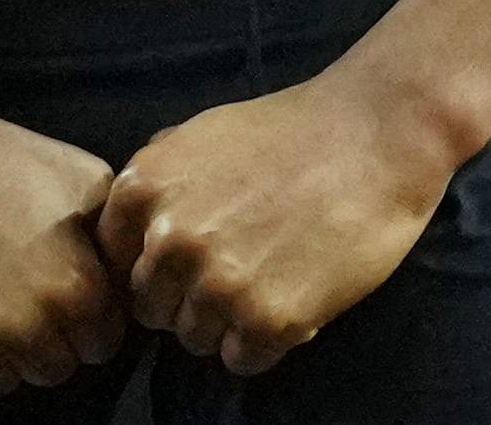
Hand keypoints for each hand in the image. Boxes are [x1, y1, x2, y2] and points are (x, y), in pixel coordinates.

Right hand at [0, 82, 125, 390]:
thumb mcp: (78, 176)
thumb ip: (112, 242)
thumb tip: (131, 284)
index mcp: (72, 293)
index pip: (99, 347)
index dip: (79, 317)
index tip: (50, 285)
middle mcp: (22, 333)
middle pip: (48, 371)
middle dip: (36, 337)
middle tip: (3, 284)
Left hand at [99, 63, 461, 376]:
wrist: (374, 136)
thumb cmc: (291, 129)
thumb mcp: (199, 136)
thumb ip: (158, 184)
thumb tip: (133, 229)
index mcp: (142, 190)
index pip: (117, 264)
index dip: (157, 265)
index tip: (195, 255)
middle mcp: (168, 241)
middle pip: (153, 308)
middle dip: (188, 297)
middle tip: (240, 268)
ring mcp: (217, 284)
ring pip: (195, 339)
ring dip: (228, 323)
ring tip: (272, 280)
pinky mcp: (268, 320)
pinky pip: (242, 361)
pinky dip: (266, 343)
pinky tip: (293, 302)